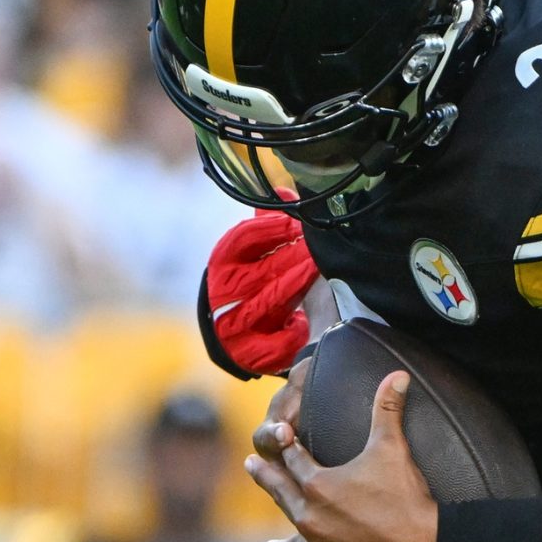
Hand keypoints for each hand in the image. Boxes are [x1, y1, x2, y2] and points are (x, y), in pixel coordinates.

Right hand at [202, 208, 319, 376]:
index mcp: (225, 262)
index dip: (272, 228)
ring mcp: (233, 322)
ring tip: (317, 273)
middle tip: (318, 250)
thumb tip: (283, 191)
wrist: (239, 334)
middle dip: (294, 258)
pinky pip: (272, 341)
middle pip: (263, 268)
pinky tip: (301, 324)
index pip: (243, 238)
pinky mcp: (246, 351)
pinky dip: (289, 334)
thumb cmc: (258, 284)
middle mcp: (223, 291)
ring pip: (269, 300)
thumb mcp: (259, 253)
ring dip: (296, 285)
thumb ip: (271, 224)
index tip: (296, 224)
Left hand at [245, 372, 436, 541]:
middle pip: (281, 494)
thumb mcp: (391, 448)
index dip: (288, 445)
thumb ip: (387, 410)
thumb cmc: (404, 495)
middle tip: (250, 467)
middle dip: (266, 478)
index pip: (293, 460)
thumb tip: (397, 375)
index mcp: (317, 485)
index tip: (280, 434)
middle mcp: (310, 517)